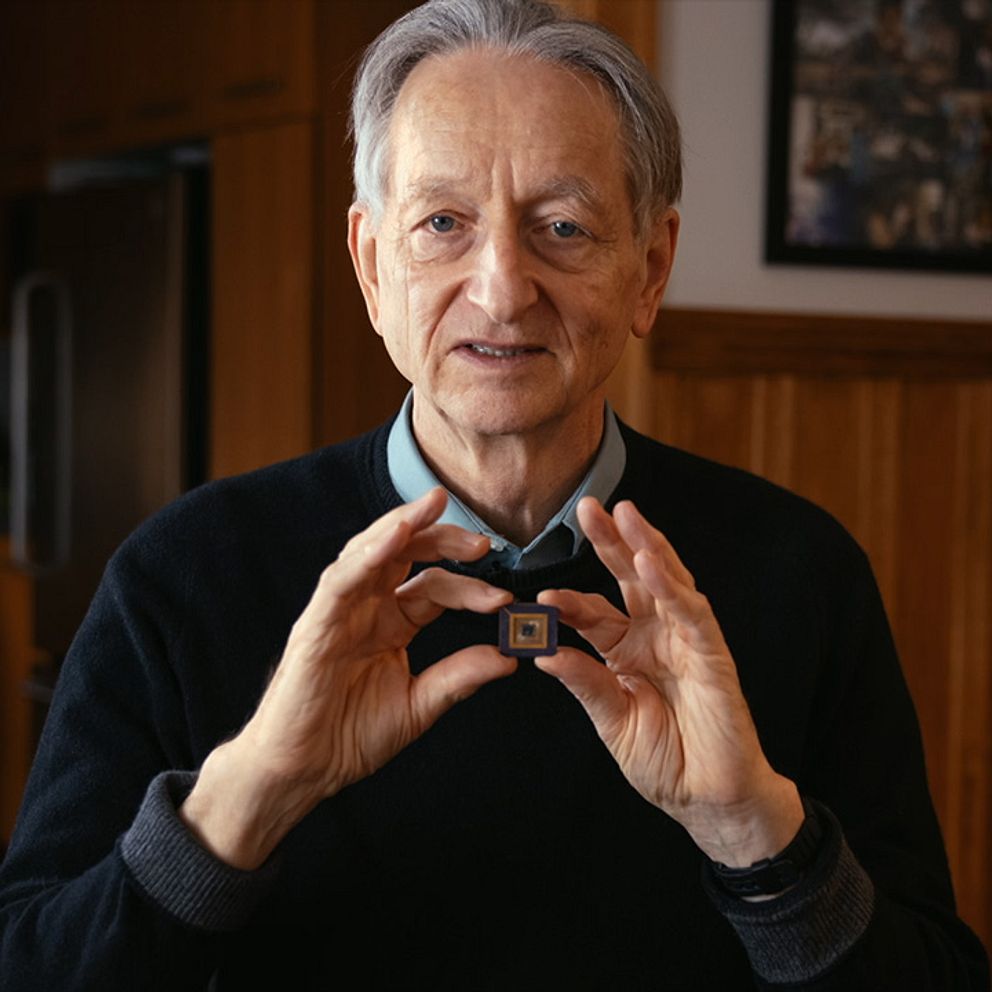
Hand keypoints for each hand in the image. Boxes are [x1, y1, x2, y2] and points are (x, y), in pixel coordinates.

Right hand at [181, 489, 514, 867]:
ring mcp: (340, 611)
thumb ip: (460, 677)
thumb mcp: (419, 705)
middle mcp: (367, 608)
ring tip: (433, 506)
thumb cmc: (350, 737)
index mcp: (392, 623)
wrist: (302, 772)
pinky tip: (395, 536)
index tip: (506, 603)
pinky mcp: (316, 623)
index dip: (471, 589)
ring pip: (371, 551)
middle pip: (406, 554)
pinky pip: (343, 579)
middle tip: (482, 544)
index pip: (436, 587)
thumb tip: (509, 658)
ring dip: (403, 524)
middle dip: (443, 539)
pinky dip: (368, 553)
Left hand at [536, 497, 802, 866]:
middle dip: (611, 541)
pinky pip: (691, 614)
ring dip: (645, 546)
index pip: (595, 614)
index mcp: (627, 649)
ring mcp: (686, 641)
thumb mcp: (611, 720)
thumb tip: (541, 652)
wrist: (705, 800)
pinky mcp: (713, 654)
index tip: (539, 599)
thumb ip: (583, 683)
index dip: (570, 603)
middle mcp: (656, 636)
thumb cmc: (662, 761)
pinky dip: (672, 587)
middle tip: (587, 506)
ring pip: (666, 582)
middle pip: (630, 578)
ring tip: (625, 514)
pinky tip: (651, 562)